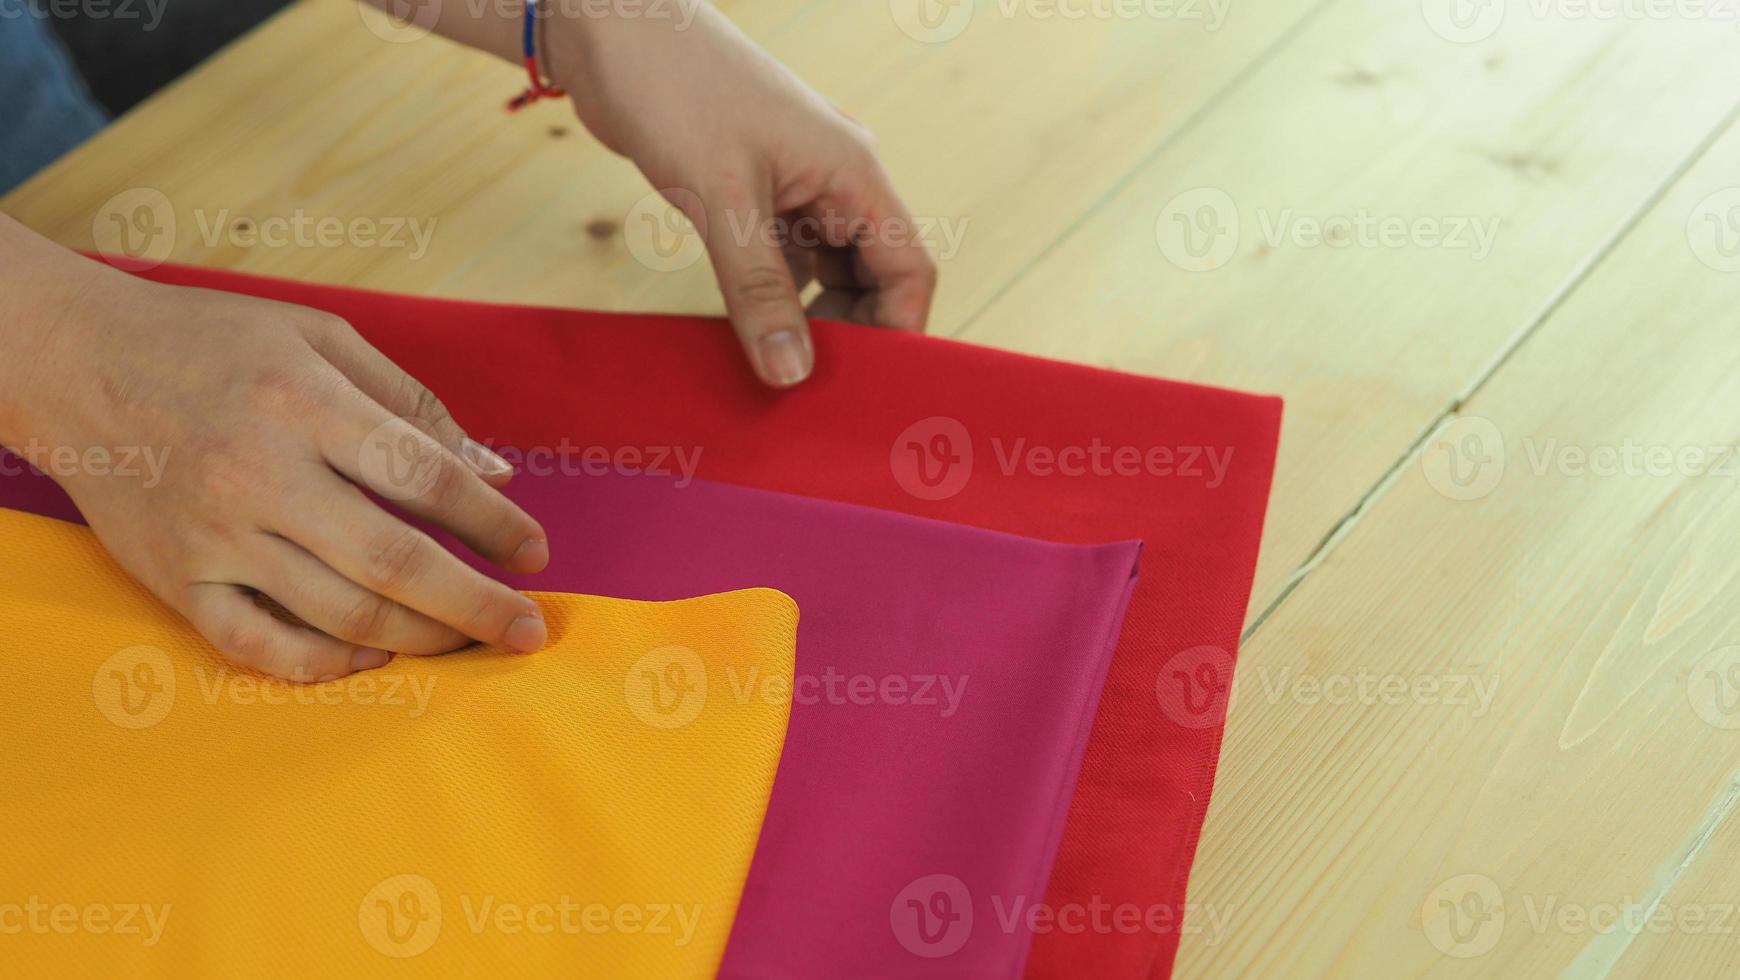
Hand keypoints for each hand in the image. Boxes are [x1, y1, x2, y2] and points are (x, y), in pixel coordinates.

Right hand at [4, 265, 550, 681]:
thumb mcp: (319, 337)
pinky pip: (259, 646)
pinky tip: (375, 652)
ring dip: (422, 637)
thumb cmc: (212, 341)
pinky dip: (325, 663)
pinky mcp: (175, 578)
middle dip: (479, 605)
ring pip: (339, 613)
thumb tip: (495, 471)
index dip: (495, 524)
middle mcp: (261, 474)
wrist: (73, 361)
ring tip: (469, 639)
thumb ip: (413, 404)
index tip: (536, 554)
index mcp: (305, 403)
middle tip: (529, 630)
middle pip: (395, 563)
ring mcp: (214, 535)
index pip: (426, 478)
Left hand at [551, 4, 938, 385]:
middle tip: (805, 384)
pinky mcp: (754, 190)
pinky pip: (782, 258)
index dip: (896, 330)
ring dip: (806, 318)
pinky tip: (744, 326)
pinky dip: (771, 295)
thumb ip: (759, 290)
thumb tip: (790, 373)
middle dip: (850, 332)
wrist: (610, 31)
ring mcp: (795, 184)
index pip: (909, 268)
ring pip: (826, 271)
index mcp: (852, 171)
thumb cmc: (674, 87)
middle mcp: (835, 178)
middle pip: (873, 276)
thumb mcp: (721, 199)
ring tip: (772, 363)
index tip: (861, 385)